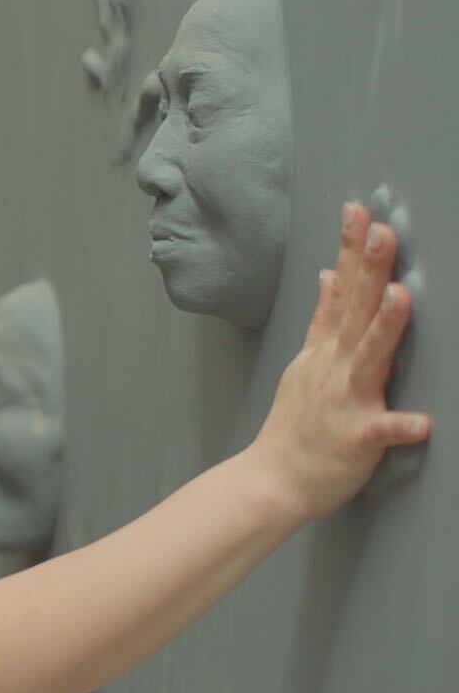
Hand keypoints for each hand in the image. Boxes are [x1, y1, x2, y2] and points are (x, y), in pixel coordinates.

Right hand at [249, 202, 431, 517]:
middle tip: (382, 230)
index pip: (342, 290)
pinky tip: (422, 421)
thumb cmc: (295, 426)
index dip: (351, 251)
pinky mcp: (356, 439)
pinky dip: (400, 426)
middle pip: (356, 310)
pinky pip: (381, 432)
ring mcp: (343, 401)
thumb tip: (330, 276)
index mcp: (326, 350)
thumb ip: (325, 320)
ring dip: (385, 327)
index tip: (360, 212)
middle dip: (369, 269)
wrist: (272, 480)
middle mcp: (334, 367)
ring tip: (402, 295)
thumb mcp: (306, 363)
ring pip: (369, 358)